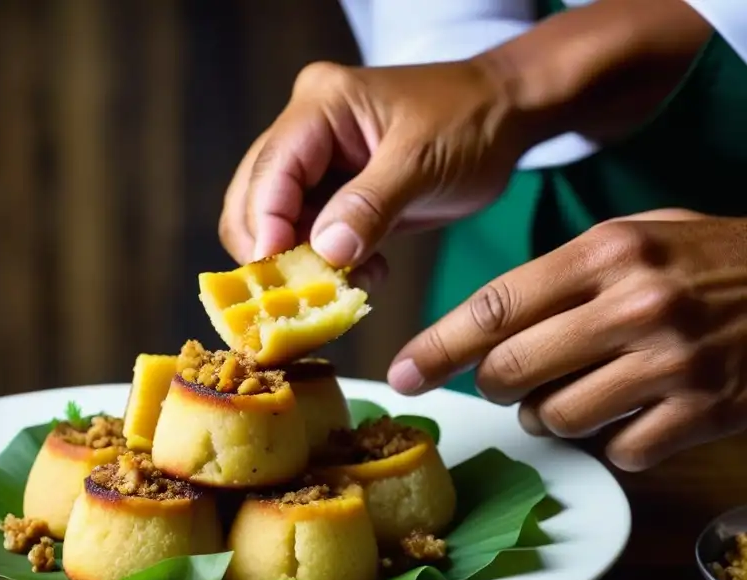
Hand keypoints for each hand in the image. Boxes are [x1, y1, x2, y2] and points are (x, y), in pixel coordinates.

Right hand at [218, 59, 525, 276]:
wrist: (506, 115)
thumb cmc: (471, 122)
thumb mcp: (423, 162)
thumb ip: (371, 206)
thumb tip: (325, 252)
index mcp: (320, 106)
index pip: (271, 169)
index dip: (265, 224)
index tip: (278, 276)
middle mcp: (305, 131)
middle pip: (254, 198)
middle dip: (273, 251)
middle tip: (305, 293)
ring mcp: (315, 164)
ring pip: (275, 224)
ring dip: (300, 265)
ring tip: (345, 284)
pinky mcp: (332, 194)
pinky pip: (307, 237)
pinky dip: (325, 266)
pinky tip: (364, 274)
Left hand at [388, 210, 746, 471]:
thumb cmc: (721, 261)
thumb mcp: (645, 237)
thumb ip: (568, 274)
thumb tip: (486, 324)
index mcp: (609, 253)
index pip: (495, 306)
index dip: (438, 347)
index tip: (403, 372)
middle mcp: (634, 304)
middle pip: (513, 370)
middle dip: (497, 386)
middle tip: (511, 382)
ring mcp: (672, 362)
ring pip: (558, 417)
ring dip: (551, 417)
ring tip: (578, 395)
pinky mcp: (705, 411)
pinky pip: (620, 450)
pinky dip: (615, 442)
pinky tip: (636, 416)